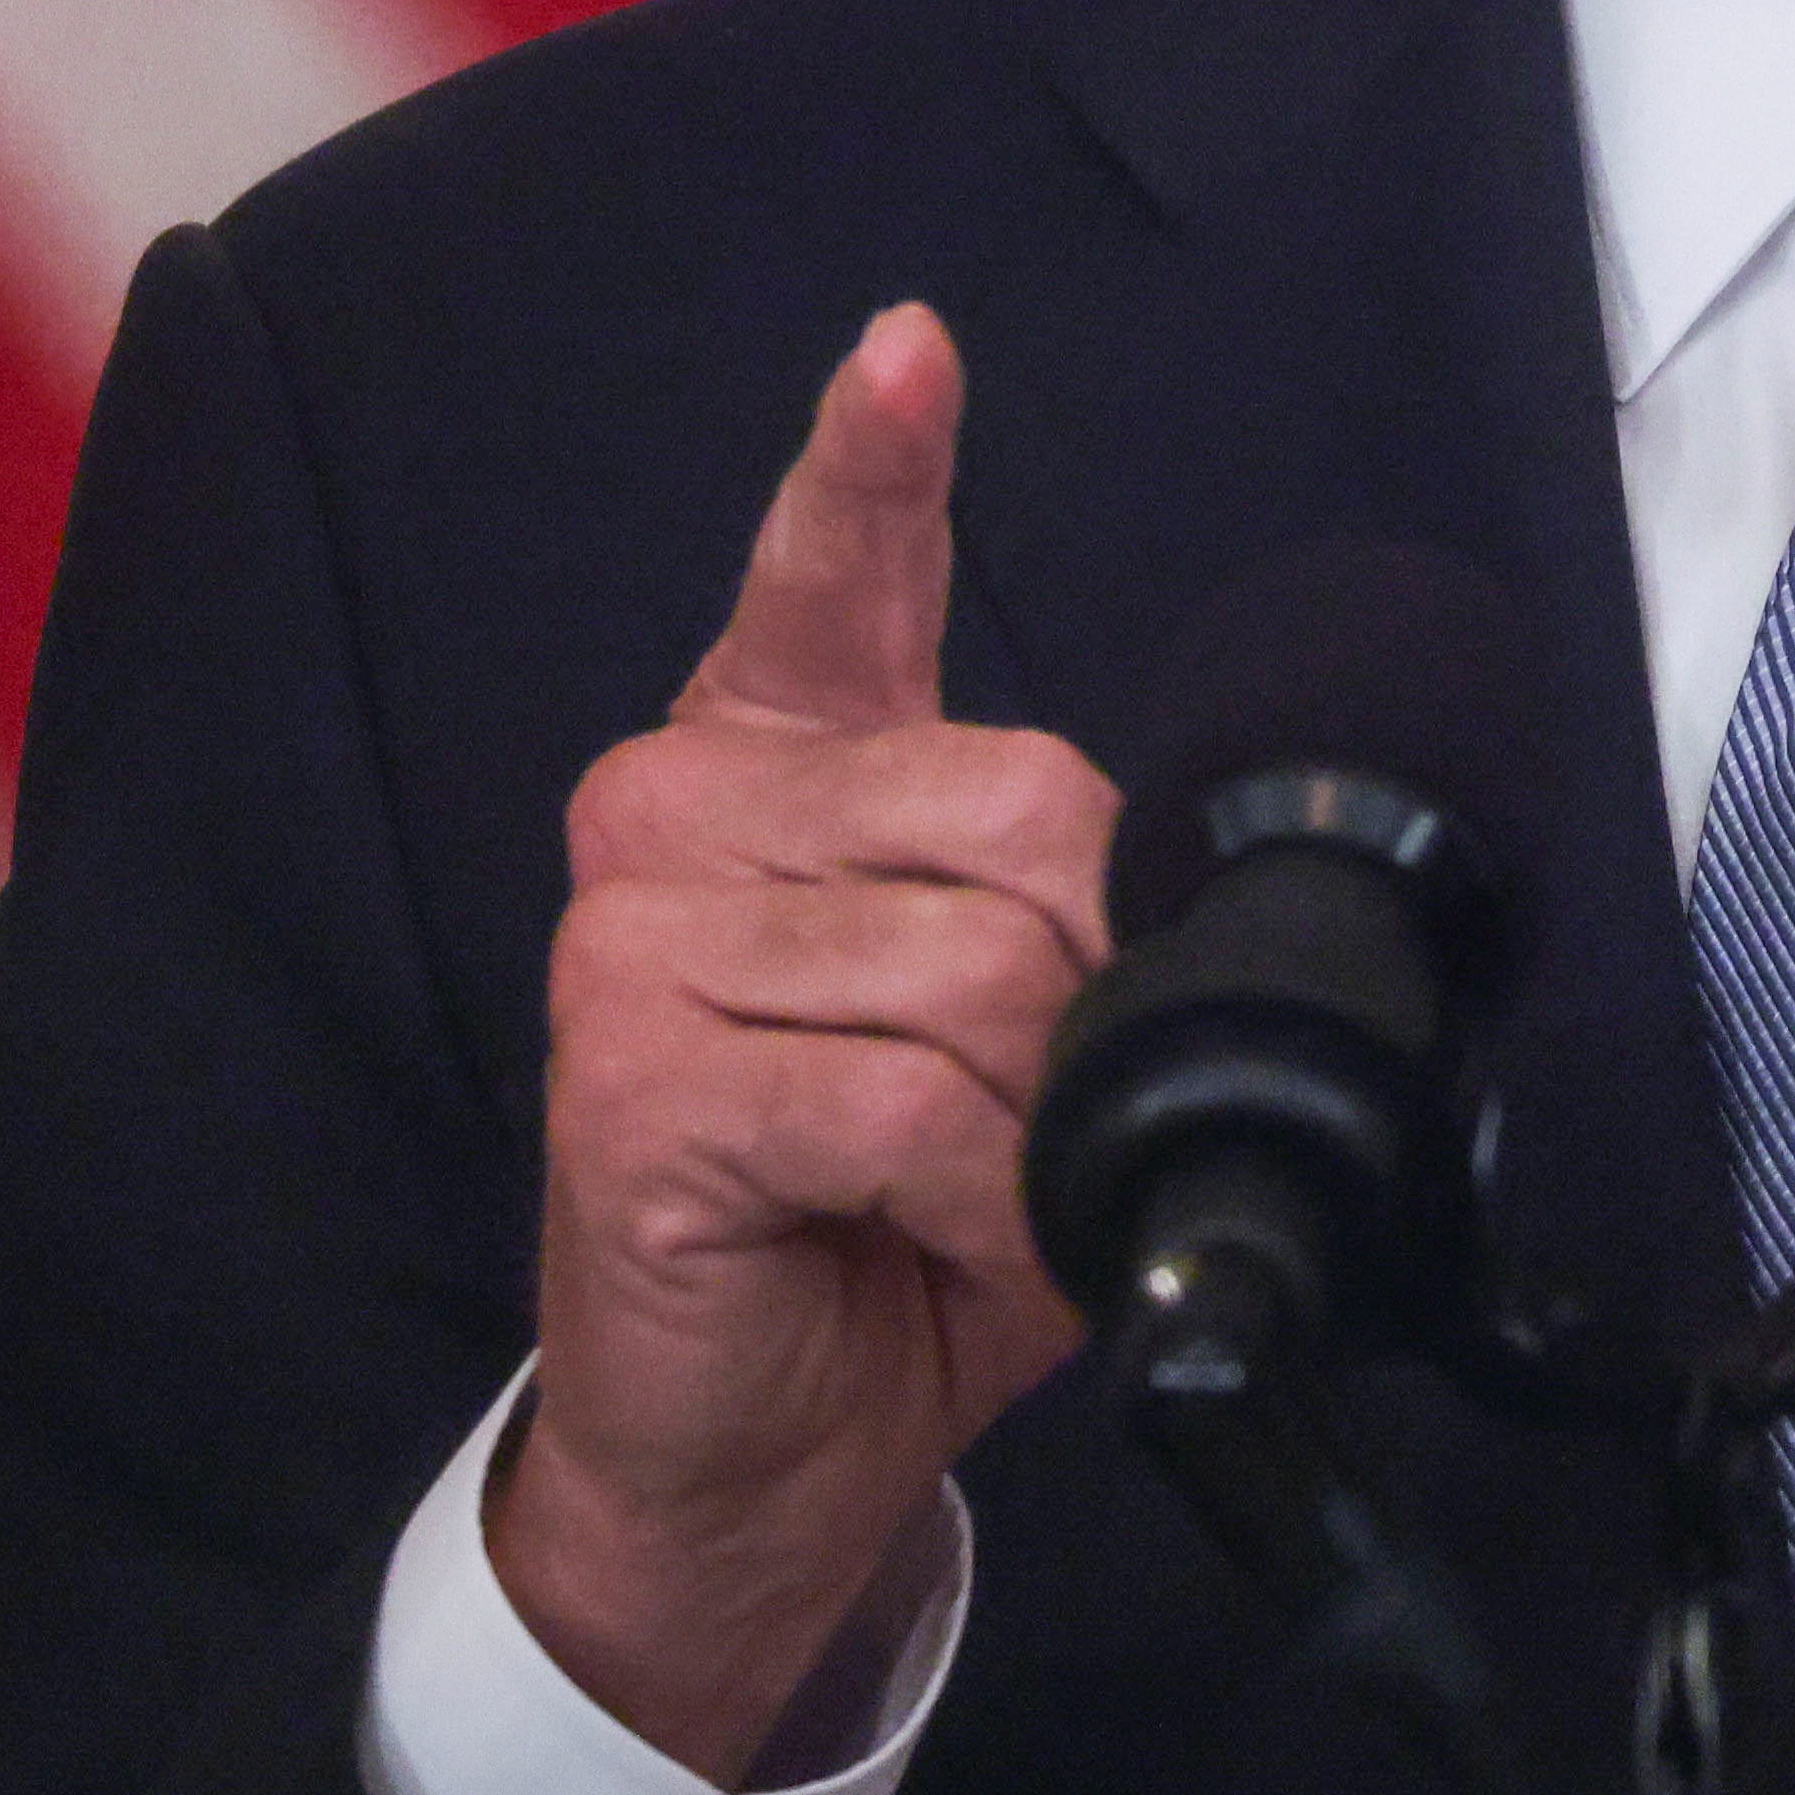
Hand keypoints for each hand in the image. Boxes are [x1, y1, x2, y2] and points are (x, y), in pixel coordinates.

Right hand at [491, 303, 1117, 1781]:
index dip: (874, 467)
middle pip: (1015, 811)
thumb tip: (1164, 865)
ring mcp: (629, 941)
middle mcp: (675, 816)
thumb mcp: (1018, 1029)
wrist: (761, 1442)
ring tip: (977, 1191)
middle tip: (1031, 1110)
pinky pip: (906, 1096)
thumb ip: (1064, 904)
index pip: (825, 576)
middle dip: (1088, 988)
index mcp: (774, 766)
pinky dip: (982, 1190)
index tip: (909, 353)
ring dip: (1037, 1119)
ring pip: (974, 967)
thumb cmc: (895, 1222)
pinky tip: (945, 1235)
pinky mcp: (631, 1080)